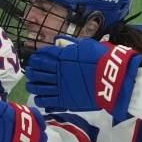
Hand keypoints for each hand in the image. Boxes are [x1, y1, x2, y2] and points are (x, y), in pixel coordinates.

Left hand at [25, 36, 141, 122]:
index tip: (36, 59)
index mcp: (62, 56)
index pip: (43, 55)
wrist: (111, 78)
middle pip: (36, 71)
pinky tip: (40, 98)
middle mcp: (57, 71)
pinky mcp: (64, 100)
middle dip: (32, 71)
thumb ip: (71, 45)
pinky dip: (40, 99)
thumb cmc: (102, 59)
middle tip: (30, 72)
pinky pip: (46, 100)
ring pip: (38, 87)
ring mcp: (59, 86)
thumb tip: (60, 41)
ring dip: (32, 85)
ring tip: (32, 85)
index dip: (37, 57)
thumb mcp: (86, 45)